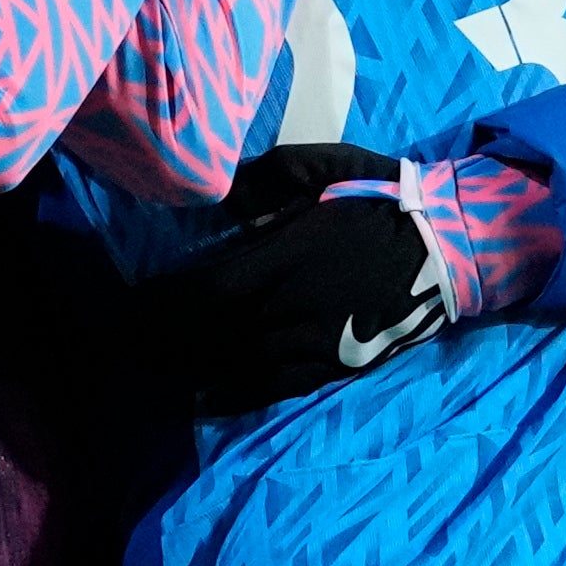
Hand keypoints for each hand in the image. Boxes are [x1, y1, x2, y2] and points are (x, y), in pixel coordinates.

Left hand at [129, 142, 450, 408]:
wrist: (448, 248)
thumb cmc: (381, 199)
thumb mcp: (325, 166)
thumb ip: (267, 179)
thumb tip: (219, 200)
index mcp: (286, 256)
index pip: (205, 290)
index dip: (160, 306)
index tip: (125, 307)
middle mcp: (292, 307)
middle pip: (208, 335)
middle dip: (159, 342)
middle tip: (118, 347)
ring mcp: (312, 343)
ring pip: (234, 366)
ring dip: (184, 371)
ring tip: (145, 372)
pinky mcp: (332, 367)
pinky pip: (272, 389)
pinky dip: (231, 397)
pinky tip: (200, 399)